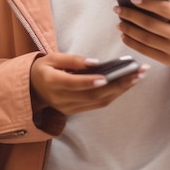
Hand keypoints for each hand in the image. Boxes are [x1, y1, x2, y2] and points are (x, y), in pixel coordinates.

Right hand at [30, 52, 146, 115]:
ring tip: (138, 76)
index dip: (90, 81)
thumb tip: (95, 62)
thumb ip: (72, 60)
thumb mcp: (51, 58)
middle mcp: (63, 99)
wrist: (31, 90)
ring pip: (100, 101)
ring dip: (121, 90)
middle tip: (137, 72)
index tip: (106, 76)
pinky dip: (115, 94)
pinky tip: (127, 84)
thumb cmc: (43, 69)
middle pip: (93, 95)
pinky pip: (99, 104)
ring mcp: (71, 108)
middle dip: (118, 84)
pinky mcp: (77, 111)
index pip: (74, 84)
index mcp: (53, 82)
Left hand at [115, 0, 169, 76]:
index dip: (147, 3)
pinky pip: (147, 51)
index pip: (164, 8)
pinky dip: (133, 43)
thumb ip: (168, 9)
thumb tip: (141, 2)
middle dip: (131, 15)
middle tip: (119, 9)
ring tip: (120, 22)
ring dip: (129, 29)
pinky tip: (126, 36)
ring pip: (146, 39)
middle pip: (150, 24)